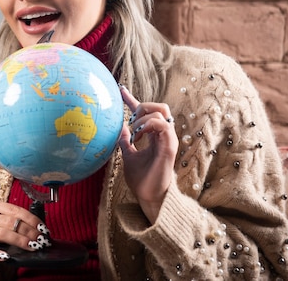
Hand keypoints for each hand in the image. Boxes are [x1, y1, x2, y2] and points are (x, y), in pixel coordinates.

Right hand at [0, 199, 50, 269]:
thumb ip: (14, 220)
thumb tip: (39, 228)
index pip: (15, 210)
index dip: (31, 219)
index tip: (43, 228)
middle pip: (10, 222)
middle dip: (28, 231)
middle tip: (40, 240)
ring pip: (2, 234)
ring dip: (20, 241)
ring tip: (32, 246)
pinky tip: (8, 257)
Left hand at [117, 85, 178, 223]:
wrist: (148, 196)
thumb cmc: (141, 178)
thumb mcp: (128, 155)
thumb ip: (125, 141)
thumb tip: (118, 127)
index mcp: (153, 135)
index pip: (145, 112)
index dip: (132, 100)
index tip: (120, 90)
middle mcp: (162, 135)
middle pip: (159, 106)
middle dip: (142, 106)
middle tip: (130, 121)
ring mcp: (167, 139)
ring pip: (162, 111)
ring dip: (144, 116)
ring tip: (134, 130)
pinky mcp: (169, 147)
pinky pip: (163, 125)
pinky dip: (149, 124)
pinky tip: (138, 134)